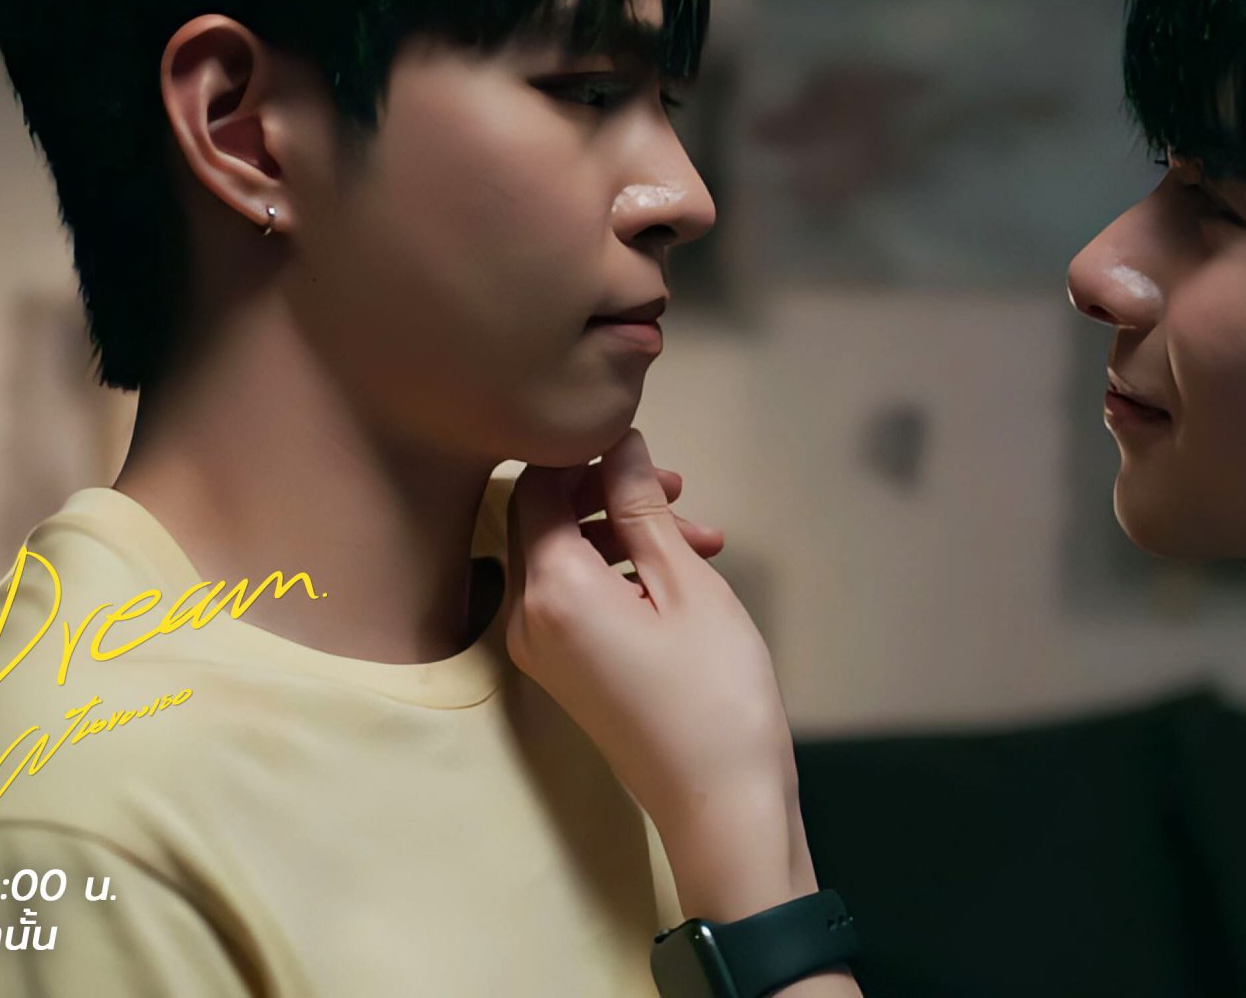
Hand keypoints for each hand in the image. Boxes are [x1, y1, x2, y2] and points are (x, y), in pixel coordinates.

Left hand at [507, 430, 815, 921]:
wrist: (720, 802)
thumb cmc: (713, 692)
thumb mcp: (686, 583)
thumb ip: (641, 508)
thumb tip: (615, 444)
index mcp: (550, 589)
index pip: (533, 487)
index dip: (583, 455)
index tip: (643, 449)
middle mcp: (525, 618)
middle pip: (542, 521)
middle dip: (608, 493)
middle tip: (678, 489)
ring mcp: (541, 650)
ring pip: (564, 559)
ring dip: (624, 534)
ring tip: (702, 537)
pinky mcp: (563, 672)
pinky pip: (573, 599)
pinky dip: (619, 575)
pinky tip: (680, 576)